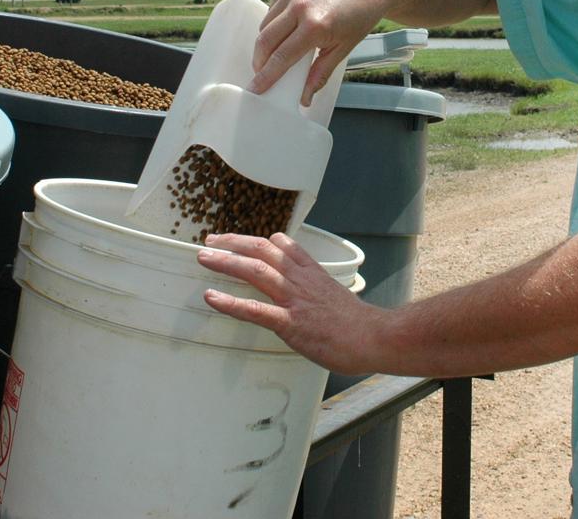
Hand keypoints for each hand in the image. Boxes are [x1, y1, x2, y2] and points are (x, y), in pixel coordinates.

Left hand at [198, 232, 383, 373]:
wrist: (374, 337)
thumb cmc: (357, 323)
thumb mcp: (335, 292)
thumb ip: (316, 284)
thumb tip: (305, 281)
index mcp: (311, 272)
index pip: (281, 245)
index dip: (256, 239)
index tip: (236, 239)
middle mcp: (300, 280)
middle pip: (262, 250)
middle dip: (233, 243)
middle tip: (210, 241)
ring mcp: (294, 299)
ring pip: (255, 271)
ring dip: (226, 262)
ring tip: (203, 257)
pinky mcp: (290, 323)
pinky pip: (254, 309)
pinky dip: (230, 302)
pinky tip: (211, 297)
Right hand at [247, 0, 387, 105]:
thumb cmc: (360, 15)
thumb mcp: (343, 48)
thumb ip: (320, 73)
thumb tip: (304, 96)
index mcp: (315, 26)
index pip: (281, 57)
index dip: (266, 76)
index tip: (256, 87)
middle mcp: (300, 5)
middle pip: (265, 40)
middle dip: (259, 60)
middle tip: (262, 72)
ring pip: (266, 22)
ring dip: (266, 40)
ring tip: (277, 50)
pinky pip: (273, 5)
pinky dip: (274, 19)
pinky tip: (287, 26)